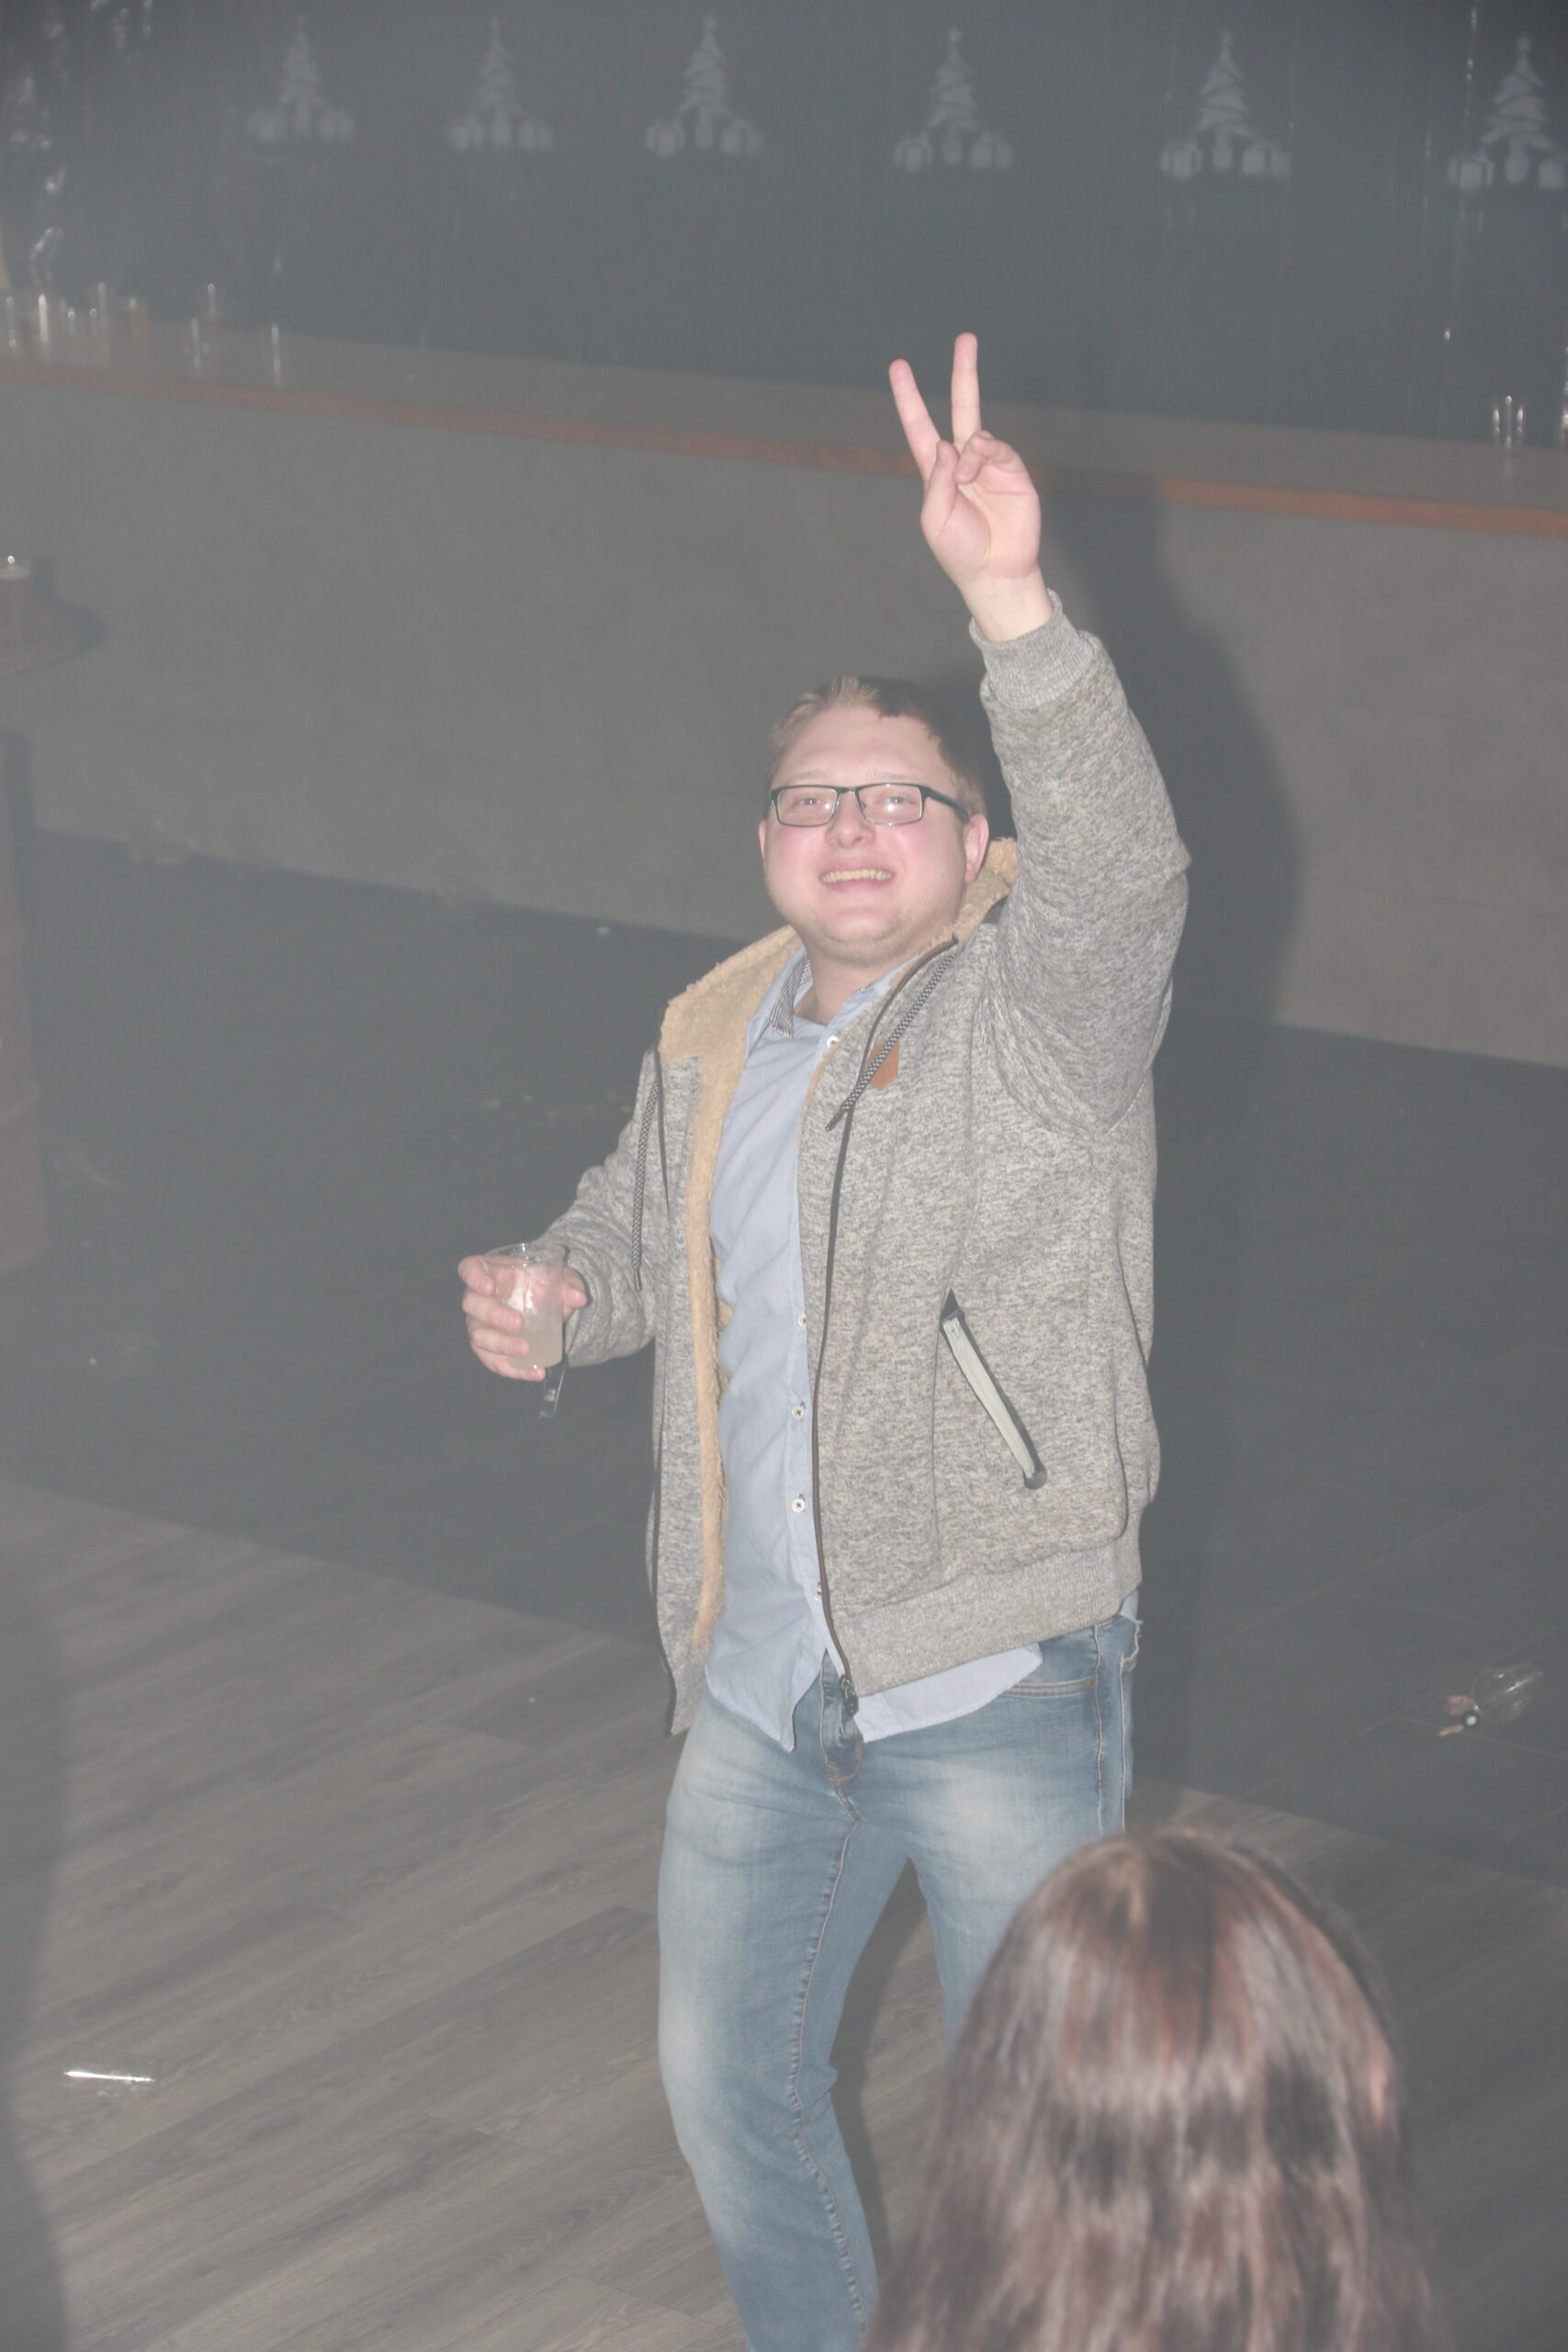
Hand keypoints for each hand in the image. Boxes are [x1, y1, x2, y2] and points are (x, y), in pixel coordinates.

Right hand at [459, 1252, 587, 1380]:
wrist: (546, 1308)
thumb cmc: (543, 1285)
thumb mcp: (559, 1280)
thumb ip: (569, 1283)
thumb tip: (579, 1297)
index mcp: (489, 1273)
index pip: (469, 1268)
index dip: (473, 1277)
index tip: (489, 1286)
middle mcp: (477, 1299)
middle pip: (472, 1305)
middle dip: (494, 1315)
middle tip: (518, 1323)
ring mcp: (479, 1325)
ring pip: (478, 1336)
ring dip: (502, 1345)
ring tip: (527, 1350)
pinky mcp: (487, 1350)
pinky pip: (494, 1362)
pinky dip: (515, 1369)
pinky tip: (536, 1371)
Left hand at [889, 332, 1051, 641]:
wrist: (997, 573)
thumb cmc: (959, 551)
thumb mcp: (934, 518)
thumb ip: (936, 481)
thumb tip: (948, 444)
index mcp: (936, 473)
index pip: (920, 427)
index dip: (908, 398)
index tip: (898, 365)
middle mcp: (963, 462)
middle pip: (961, 407)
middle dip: (964, 373)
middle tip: (966, 338)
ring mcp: (990, 465)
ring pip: (978, 433)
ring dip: (969, 451)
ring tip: (967, 477)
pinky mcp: (1014, 471)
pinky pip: (997, 446)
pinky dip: (985, 452)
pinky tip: (976, 469)